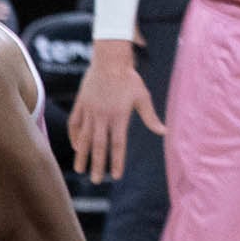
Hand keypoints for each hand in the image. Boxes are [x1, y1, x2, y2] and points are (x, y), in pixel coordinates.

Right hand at [67, 40, 161, 182]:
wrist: (109, 59)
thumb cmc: (129, 78)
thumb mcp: (142, 97)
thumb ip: (151, 117)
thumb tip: (164, 132)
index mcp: (119, 117)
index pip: (118, 145)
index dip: (117, 161)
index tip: (116, 175)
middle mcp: (102, 117)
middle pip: (99, 146)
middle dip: (97, 165)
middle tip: (96, 180)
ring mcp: (89, 111)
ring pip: (84, 138)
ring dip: (82, 155)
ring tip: (80, 170)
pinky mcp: (81, 104)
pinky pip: (74, 124)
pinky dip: (74, 136)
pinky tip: (76, 147)